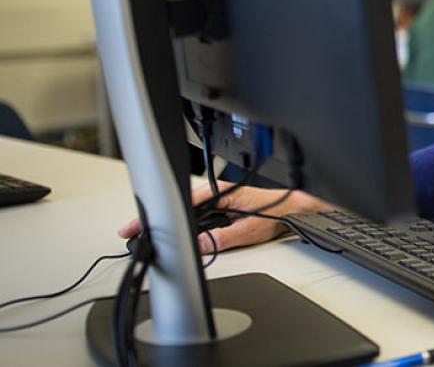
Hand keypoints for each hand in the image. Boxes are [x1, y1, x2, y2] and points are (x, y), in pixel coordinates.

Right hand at [116, 181, 329, 253]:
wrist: (293, 209)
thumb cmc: (275, 212)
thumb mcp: (246, 231)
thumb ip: (220, 239)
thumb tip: (197, 245)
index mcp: (220, 193)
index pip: (182, 202)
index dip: (159, 214)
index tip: (138, 224)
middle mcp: (217, 193)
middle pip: (180, 207)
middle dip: (159, 220)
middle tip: (134, 234)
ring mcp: (218, 200)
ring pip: (188, 212)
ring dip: (172, 223)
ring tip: (150, 235)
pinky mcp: (221, 207)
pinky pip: (198, 215)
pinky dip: (185, 223)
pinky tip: (176, 234)